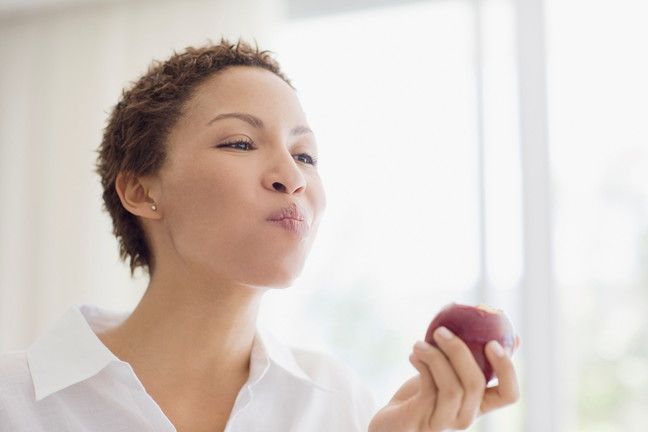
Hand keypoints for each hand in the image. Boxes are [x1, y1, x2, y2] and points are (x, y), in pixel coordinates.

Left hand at [367, 329, 520, 431]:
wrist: (393, 420)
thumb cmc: (425, 393)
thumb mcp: (450, 373)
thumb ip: (473, 358)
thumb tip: (515, 337)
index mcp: (480, 403)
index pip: (509, 394)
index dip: (507, 369)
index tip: (492, 342)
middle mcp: (467, 416)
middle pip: (476, 384)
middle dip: (460, 351)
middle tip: (441, 331)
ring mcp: (446, 421)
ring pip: (452, 388)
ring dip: (435, 357)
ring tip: (419, 344)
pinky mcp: (424, 418)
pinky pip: (429, 388)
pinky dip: (422, 365)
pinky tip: (413, 355)